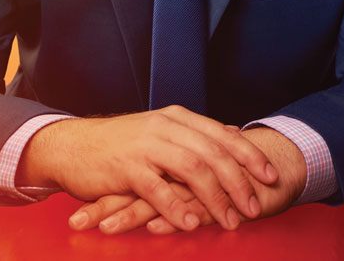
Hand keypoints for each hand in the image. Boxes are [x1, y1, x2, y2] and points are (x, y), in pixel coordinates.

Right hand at [17, 106, 277, 231]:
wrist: (73, 146)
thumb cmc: (121, 144)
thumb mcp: (161, 131)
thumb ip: (196, 134)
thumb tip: (233, 132)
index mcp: (177, 118)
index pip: (221, 134)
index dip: (249, 154)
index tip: (270, 175)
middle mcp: (165, 126)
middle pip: (212, 152)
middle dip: (238, 181)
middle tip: (254, 207)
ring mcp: (146, 144)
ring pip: (191, 168)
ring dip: (214, 198)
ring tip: (230, 221)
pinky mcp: (126, 166)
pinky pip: (157, 188)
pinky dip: (176, 207)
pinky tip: (190, 224)